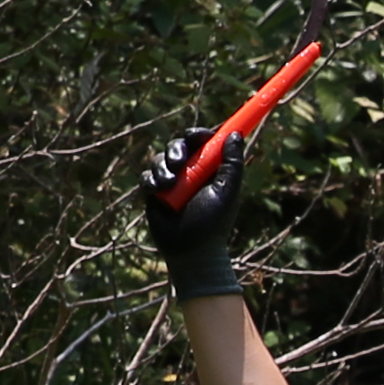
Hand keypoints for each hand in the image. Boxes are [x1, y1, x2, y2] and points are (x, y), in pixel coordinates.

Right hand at [140, 129, 251, 303]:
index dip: (199, 134)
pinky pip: (147, 175)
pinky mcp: (155, 192)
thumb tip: (236, 134)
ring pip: (160, 158)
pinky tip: (158, 191)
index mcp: (210, 168)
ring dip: (163, 167)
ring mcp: (171, 180)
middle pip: (179, 145)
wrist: (191, 250)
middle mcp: (191, 171)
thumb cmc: (213, 223)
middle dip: (176, 149)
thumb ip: (232, 163)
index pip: (203, 141)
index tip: (198, 136)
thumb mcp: (227, 191)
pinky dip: (152, 180)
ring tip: (170, 185)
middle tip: (180, 161)